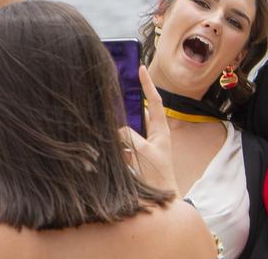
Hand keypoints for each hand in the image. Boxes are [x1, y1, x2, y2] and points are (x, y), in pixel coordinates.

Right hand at [120, 64, 178, 194]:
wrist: (160, 198)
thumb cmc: (157, 175)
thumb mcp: (143, 151)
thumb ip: (130, 137)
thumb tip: (117, 130)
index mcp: (161, 129)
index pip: (156, 101)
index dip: (148, 84)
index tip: (142, 68)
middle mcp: (153, 135)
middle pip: (139, 114)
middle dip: (128, 105)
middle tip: (115, 91)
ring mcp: (143, 146)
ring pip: (127, 130)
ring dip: (118, 129)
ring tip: (106, 119)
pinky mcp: (134, 157)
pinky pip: (122, 145)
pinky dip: (115, 145)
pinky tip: (107, 147)